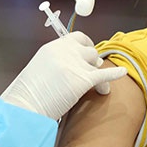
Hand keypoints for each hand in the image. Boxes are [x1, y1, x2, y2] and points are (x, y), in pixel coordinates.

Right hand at [0, 31, 126, 120]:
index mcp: (52, 48)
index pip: (76, 39)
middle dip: (93, 61)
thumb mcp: (39, 70)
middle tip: (93, 71)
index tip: (87, 55)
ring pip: (96, 62)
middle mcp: (65, 51)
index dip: (85, 47)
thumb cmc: (26, 96)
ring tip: (98, 87)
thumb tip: (67, 70)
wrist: (24, 107)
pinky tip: (121, 74)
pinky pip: (104, 74)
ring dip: (99, 73)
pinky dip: (114, 74)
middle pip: (89, 50)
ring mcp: (75, 64)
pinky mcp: (83, 79)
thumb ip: (54, 64)